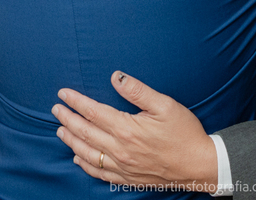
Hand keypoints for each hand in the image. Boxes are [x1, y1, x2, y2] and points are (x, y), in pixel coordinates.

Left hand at [53, 72, 218, 190]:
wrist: (199, 165)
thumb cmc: (184, 132)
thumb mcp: (165, 105)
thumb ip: (137, 91)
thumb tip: (115, 77)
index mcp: (127, 129)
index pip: (93, 112)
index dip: (75, 102)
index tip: (63, 93)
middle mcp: (120, 149)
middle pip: (85, 132)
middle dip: (68, 118)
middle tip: (56, 109)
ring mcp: (123, 166)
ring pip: (88, 153)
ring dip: (71, 140)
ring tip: (60, 129)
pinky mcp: (128, 178)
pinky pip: (99, 173)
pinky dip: (85, 165)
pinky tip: (77, 158)